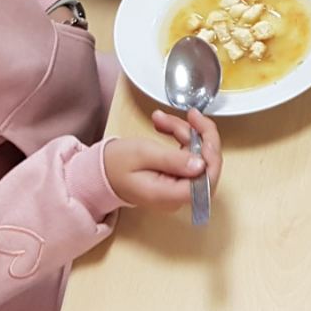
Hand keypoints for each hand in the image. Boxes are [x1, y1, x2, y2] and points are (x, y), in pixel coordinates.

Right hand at [103, 109, 223, 212]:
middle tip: (189, 115)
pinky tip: (164, 125)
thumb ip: (172, 160)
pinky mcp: (176, 176)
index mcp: (170, 195)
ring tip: (161, 118)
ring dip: (185, 132)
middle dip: (200, 136)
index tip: (203, 130)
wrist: (99, 172)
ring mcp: (178, 186)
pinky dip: (179, 137)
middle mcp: (178, 195)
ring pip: (197, 155)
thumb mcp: (142, 155)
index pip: (207, 180)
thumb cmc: (115, 164)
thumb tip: (201, 165)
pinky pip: (188, 154)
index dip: (211, 154)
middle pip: (207, 165)